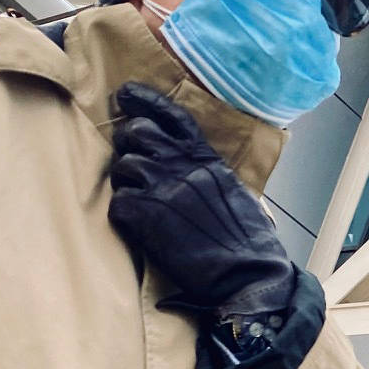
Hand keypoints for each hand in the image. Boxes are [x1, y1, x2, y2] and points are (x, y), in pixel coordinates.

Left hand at [107, 82, 294, 316]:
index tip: (125, 93)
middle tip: (131, 163)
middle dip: (128, 144)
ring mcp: (163, 188)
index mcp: (207, 160)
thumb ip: (210, 175)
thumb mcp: (235, 194)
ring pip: (123, 166)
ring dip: (125, 183)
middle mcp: (184, 167)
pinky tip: (138, 228)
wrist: (249, 275)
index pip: (173, 116)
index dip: (145, 100)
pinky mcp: (147, 216)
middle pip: (138, 132)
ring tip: (137, 203)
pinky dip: (124, 215)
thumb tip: (194, 171)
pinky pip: (118, 203)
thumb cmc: (250, 243)